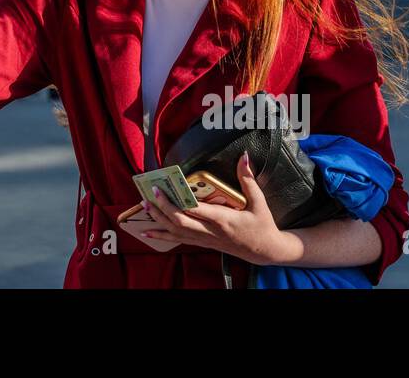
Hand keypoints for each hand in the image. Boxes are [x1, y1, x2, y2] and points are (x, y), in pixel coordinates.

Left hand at [137, 152, 291, 265]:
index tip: (161, 189)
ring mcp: (205, 239)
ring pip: (176, 233)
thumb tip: (243, 157)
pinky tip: (147, 232)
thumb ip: (248, 180)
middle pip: (180, 223)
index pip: (195, 211)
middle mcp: (211, 231)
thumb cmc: (262, 225)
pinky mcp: (203, 243)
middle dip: (162, 209)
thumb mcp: (259, 202)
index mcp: (223, 220)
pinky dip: (162, 236)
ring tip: (143, 207)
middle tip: (148, 195)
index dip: (175, 201)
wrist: (265, 251)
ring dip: (158, 220)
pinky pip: (179, 240)